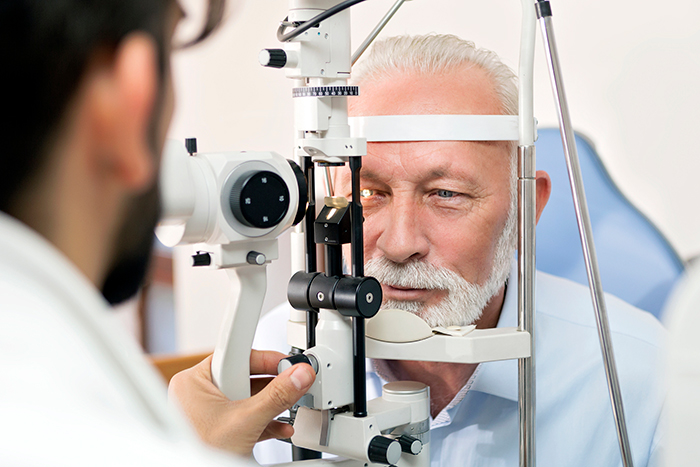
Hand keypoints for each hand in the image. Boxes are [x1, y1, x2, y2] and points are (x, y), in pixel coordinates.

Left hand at [168, 350, 314, 456]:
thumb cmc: (201, 452)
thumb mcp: (246, 420)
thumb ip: (277, 396)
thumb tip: (298, 375)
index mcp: (194, 380)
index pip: (236, 355)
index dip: (264, 358)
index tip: (287, 362)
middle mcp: (198, 391)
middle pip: (245, 376)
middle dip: (270, 386)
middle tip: (291, 386)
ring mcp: (207, 410)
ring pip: (247, 396)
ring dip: (270, 405)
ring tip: (287, 407)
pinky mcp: (217, 426)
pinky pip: (244, 413)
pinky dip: (262, 419)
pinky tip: (280, 426)